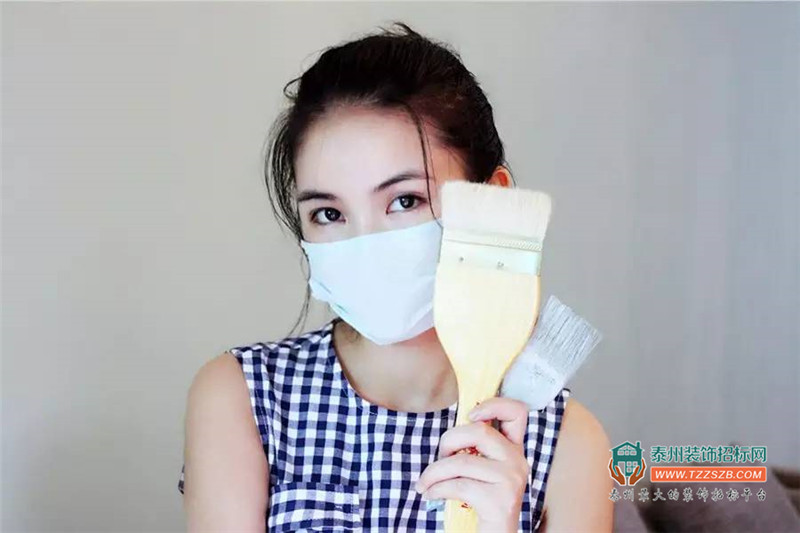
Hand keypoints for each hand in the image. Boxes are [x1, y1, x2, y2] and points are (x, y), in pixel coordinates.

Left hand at [415, 397, 529, 532]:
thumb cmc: (482, 501)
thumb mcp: (482, 470)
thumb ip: (475, 449)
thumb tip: (449, 433)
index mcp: (514, 449)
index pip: (517, 412)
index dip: (494, 404)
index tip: (470, 414)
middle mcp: (518, 461)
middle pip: (479, 431)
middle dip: (448, 441)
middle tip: (439, 456)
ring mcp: (512, 480)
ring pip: (461, 461)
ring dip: (433, 473)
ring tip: (424, 483)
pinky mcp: (500, 501)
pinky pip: (458, 485)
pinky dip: (436, 489)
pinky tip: (430, 495)